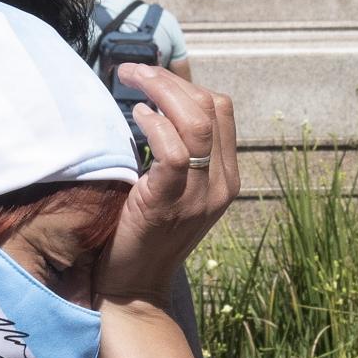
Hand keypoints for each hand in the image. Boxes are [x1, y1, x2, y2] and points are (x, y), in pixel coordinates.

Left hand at [94, 64, 239, 306]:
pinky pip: (174, 153)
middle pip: (211, 107)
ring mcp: (200, 196)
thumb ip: (174, 153)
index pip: (221, 109)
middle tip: (134, 70)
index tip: (151, 75)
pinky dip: (154, 125)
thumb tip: (155, 104)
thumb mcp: (171, 188)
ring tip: (131, 83)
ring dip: (160, 91)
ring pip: (197, 123)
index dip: (186, 82)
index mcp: (226, 177)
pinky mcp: (170, 205)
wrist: (135, 287)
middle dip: (170, 79)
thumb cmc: (142, 232)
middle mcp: (222, 184)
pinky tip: (136, 116)